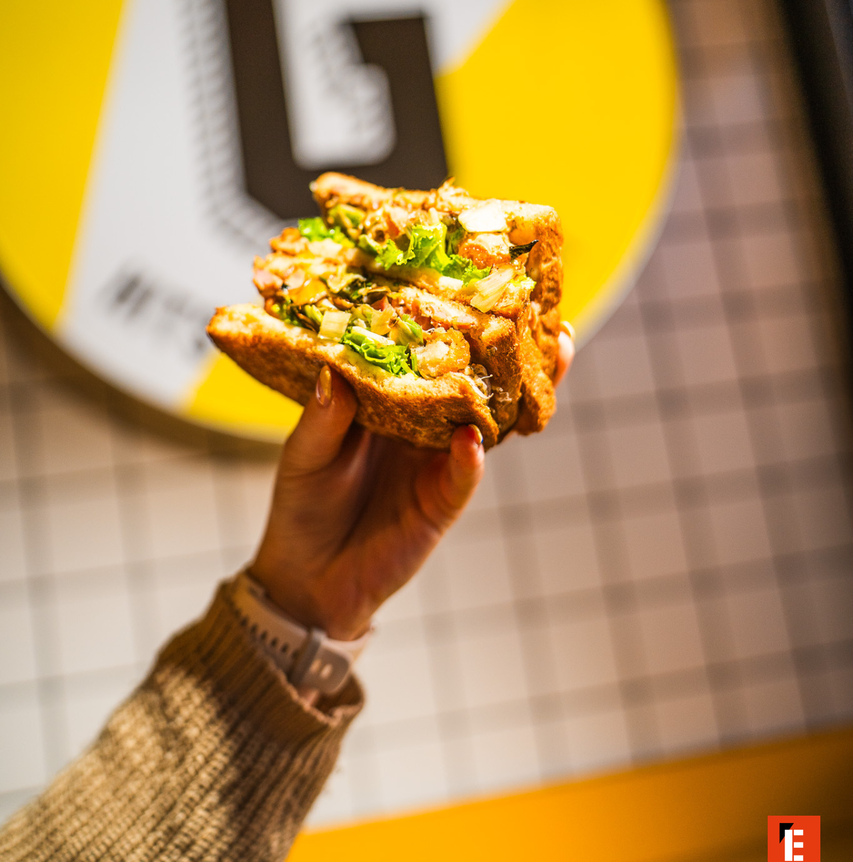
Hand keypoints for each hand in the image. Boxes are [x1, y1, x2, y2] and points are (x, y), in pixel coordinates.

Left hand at [250, 328, 574, 640]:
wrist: (307, 578)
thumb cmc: (304, 503)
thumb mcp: (304, 454)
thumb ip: (322, 418)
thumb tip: (335, 373)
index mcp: (393, 397)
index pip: (434, 352)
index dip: (461, 320)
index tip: (485, 282)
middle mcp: (425, 423)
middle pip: (480, 379)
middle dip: (517, 348)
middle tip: (548, 314)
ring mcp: (439, 460)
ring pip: (491, 421)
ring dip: (520, 392)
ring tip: (547, 356)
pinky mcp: (443, 502)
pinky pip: (464, 475)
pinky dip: (470, 457)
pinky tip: (473, 440)